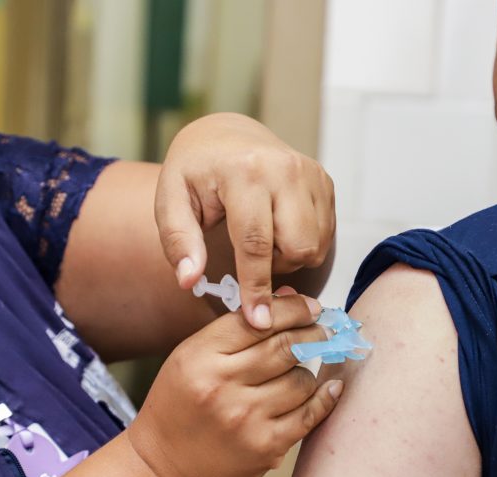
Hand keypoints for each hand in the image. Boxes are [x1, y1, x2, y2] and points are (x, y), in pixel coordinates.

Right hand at [127, 291, 343, 476]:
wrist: (166, 470)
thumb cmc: (179, 407)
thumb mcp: (192, 358)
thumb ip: (237, 328)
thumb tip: (290, 296)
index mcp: (199, 357)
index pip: (257, 320)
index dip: (293, 309)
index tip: (311, 307)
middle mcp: (222, 386)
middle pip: (285, 347)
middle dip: (313, 333)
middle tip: (323, 329)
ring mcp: (245, 419)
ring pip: (302, 380)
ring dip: (309, 371)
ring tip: (300, 371)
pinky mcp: (265, 446)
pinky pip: (310, 414)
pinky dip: (325, 398)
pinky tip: (329, 388)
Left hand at [155, 113, 335, 329]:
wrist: (226, 135)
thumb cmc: (195, 172)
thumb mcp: (171, 202)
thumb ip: (179, 242)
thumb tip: (189, 280)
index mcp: (245, 171)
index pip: (256, 243)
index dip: (256, 287)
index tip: (257, 321)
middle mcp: (285, 169)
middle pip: (297, 247)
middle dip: (275, 266)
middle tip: (249, 255)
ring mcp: (311, 174)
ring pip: (315, 245)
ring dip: (290, 256)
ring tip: (263, 239)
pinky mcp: (325, 181)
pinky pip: (325, 234)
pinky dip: (304, 243)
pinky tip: (279, 230)